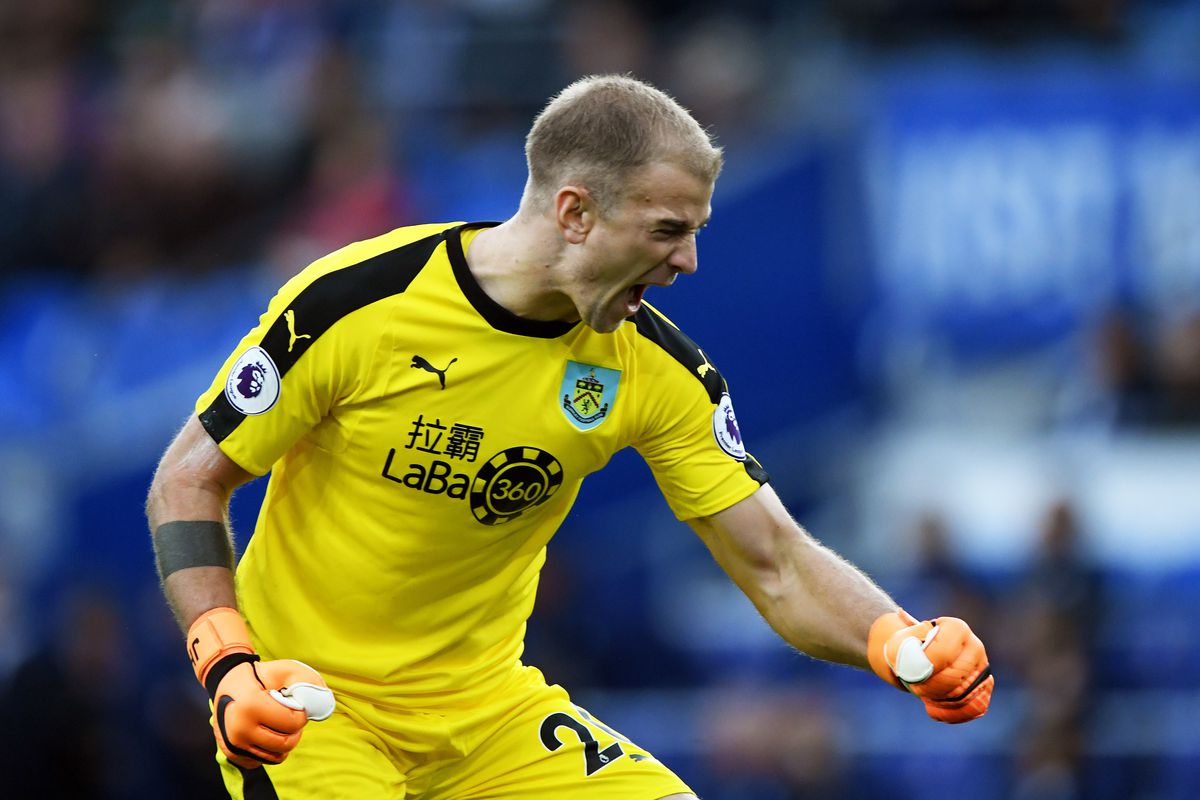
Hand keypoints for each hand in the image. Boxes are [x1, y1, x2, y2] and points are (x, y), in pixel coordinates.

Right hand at [207, 655, 334, 767]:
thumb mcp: (287, 670)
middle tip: (288, 715)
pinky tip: (266, 731)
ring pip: (276, 756)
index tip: (294, 703)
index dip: (301, 713)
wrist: (228, 681)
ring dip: (284, 740)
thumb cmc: (262, 675)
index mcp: (251, 707)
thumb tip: (323, 705)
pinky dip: (271, 749)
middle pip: (285, 743)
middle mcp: (239, 730)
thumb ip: (309, 683)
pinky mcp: (232, 754)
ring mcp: (234, 745)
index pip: (292, 723)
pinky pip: (263, 760)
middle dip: (294, 729)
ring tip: (278, 723)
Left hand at [868, 610, 993, 723]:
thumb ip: (907, 636)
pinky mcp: (985, 688)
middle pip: (954, 677)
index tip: (908, 673)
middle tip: (914, 687)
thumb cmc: (910, 646)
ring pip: (963, 695)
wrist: (923, 657)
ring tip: (923, 695)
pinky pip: (974, 708)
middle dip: (930, 687)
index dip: (923, 669)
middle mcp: (975, 646)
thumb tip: (901, 614)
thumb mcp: (903, 638)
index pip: (942, 654)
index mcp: (957, 628)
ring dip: (938, 700)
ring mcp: (983, 668)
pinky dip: (953, 714)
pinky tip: (935, 710)